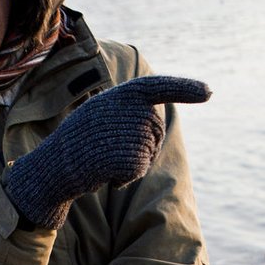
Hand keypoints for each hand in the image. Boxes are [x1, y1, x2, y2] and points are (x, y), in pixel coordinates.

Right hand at [4, 73, 211, 228]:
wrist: (55, 165)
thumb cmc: (78, 141)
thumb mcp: (103, 115)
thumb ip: (128, 110)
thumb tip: (154, 116)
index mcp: (125, 94)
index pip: (161, 87)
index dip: (186, 89)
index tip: (209, 92)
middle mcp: (132, 108)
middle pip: (155, 131)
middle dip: (142, 145)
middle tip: (109, 147)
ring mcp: (132, 131)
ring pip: (148, 153)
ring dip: (129, 163)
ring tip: (103, 158)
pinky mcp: (130, 156)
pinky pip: (138, 170)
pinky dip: (124, 177)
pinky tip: (104, 171)